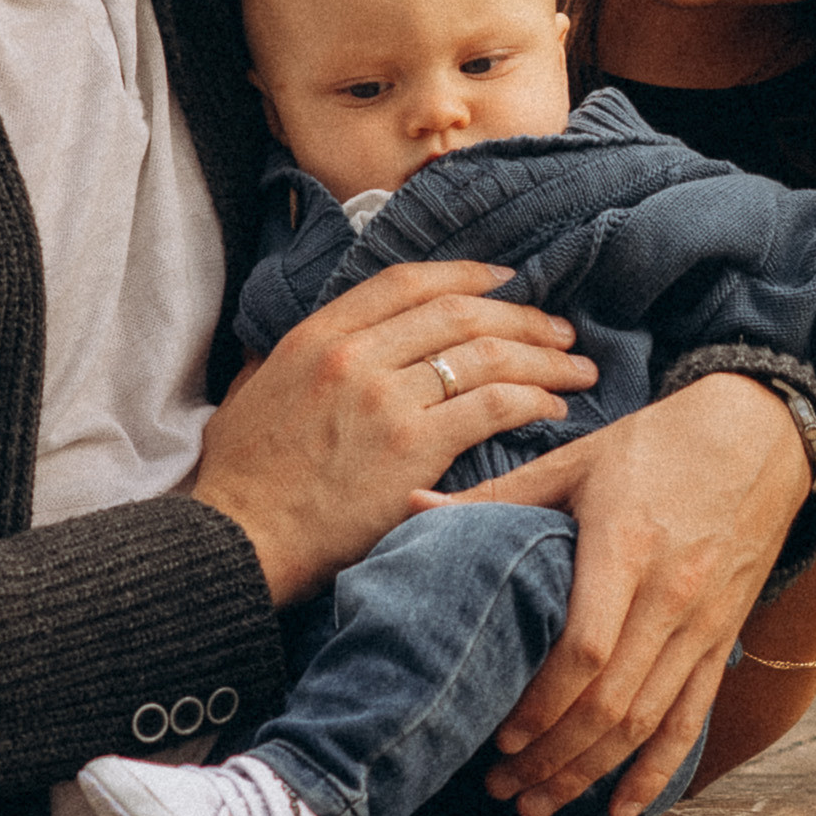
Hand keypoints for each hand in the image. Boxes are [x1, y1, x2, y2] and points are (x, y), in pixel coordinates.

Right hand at [192, 261, 596, 604]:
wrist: (237, 540)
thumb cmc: (244, 479)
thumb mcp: (255, 390)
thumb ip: (297, 357)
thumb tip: (329, 342)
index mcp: (318, 335)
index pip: (408, 282)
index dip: (468, 275)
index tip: (508, 281)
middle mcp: (355, 356)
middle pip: (460, 312)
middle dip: (523, 317)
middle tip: (561, 329)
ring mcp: (386, 400)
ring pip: (486, 356)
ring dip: (543, 358)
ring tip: (578, 369)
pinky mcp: (413, 448)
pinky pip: (492, 407)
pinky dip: (533, 401)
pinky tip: (554, 408)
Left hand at [413, 374, 809, 815]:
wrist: (760, 435)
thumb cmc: (656, 444)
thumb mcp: (576, 460)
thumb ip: (496, 496)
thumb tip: (409, 510)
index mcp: (625, 547)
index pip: (585, 647)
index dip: (542, 704)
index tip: (500, 737)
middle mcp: (670, 594)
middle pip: (611, 700)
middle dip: (553, 756)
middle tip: (503, 788)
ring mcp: (703, 623)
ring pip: (647, 720)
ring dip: (591, 772)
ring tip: (538, 804)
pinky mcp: (723, 639)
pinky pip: (691, 717)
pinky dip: (658, 770)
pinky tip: (623, 810)